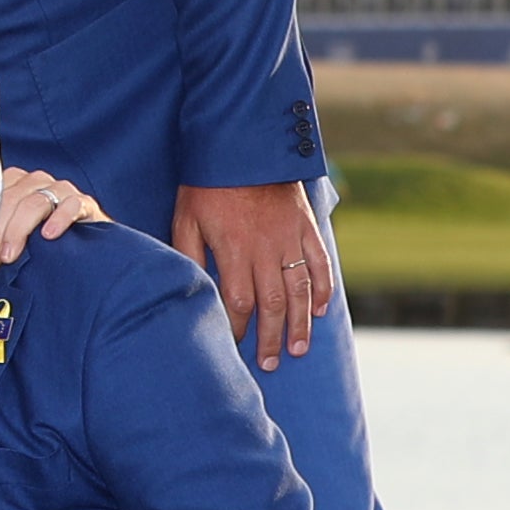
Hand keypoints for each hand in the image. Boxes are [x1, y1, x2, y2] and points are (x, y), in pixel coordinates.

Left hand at [0, 170, 106, 264]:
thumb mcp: (14, 233)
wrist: (86, 244)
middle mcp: (36, 181)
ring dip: (20, 229)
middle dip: (0, 231)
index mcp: (14, 182)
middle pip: (12, 198)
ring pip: (35, 201)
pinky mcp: (84, 202)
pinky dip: (59, 218)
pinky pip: (71, 205)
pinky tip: (49, 235)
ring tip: (11, 254)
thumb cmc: (41, 240)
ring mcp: (61, 189)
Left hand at [167, 178, 336, 372]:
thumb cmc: (206, 185)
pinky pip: (321, 263)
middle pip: (273, 304)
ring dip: (301, 323)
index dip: (238, 328)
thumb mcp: (185, 219)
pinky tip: (321, 310)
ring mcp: (290, 239)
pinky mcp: (306, 227)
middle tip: (270, 363)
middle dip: (270, 337)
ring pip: (301, 290)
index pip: (239, 302)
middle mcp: (266, 249)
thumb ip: (189, 256)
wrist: (242, 146)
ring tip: (299, 348)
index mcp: (234, 250)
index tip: (234, 345)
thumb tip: (193, 290)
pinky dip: (323, 289)